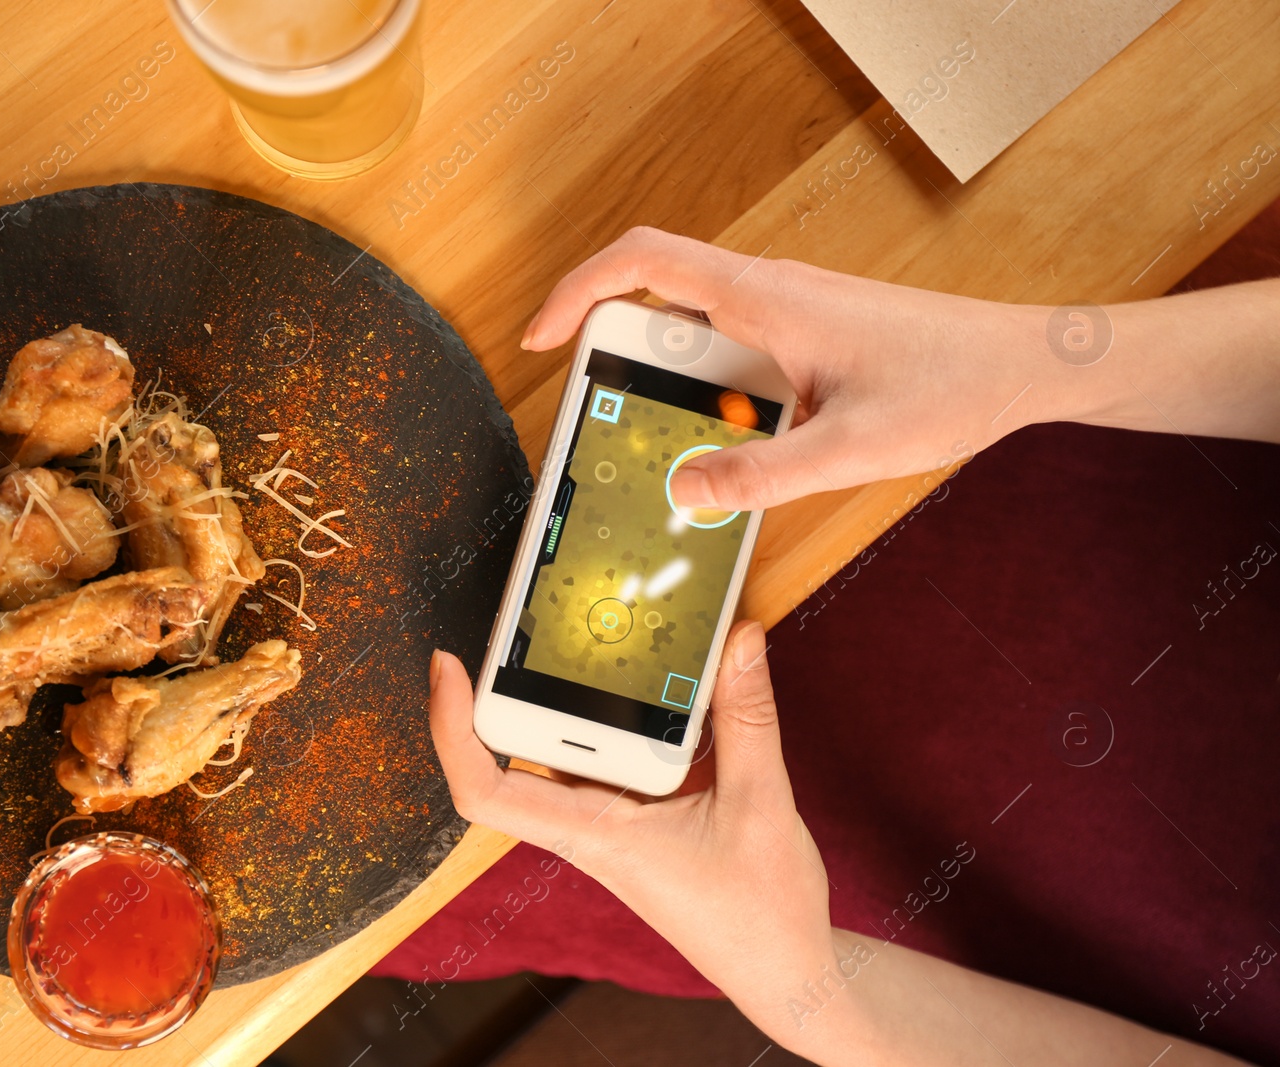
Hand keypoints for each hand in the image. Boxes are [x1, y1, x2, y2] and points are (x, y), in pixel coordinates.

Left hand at [429, 621, 864, 1054]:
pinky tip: (649, 672)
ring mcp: (613, 818)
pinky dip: (621, 710)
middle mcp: (589, 824)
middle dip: (513, 681)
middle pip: (518, 750)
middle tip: (526, 616)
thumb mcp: (761, 804)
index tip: (449, 665)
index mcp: (593, 834)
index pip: (486, 790)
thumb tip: (738, 640)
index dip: (452, 729)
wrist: (787, 970)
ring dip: (569, 691)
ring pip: (567, 747)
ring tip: (584, 627)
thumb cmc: (762, 911)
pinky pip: (612, 752)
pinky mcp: (640, 812)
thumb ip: (747, 717)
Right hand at [521, 227, 1052, 511]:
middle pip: (654, 294)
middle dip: (611, 349)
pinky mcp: (802, 333)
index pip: (643, 261)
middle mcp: (768, 292)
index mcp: (767, 299)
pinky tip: (724, 441)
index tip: (542, 336)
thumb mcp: (849, 450)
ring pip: (692, 329)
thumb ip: (759, 476)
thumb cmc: (952, 384)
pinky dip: (705, 389)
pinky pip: (730, 351)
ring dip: (664, 378)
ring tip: (660, 441)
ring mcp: (785, 309)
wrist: (1025, 362)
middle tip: (596, 412)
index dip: (578, 289)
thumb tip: (683, 489)